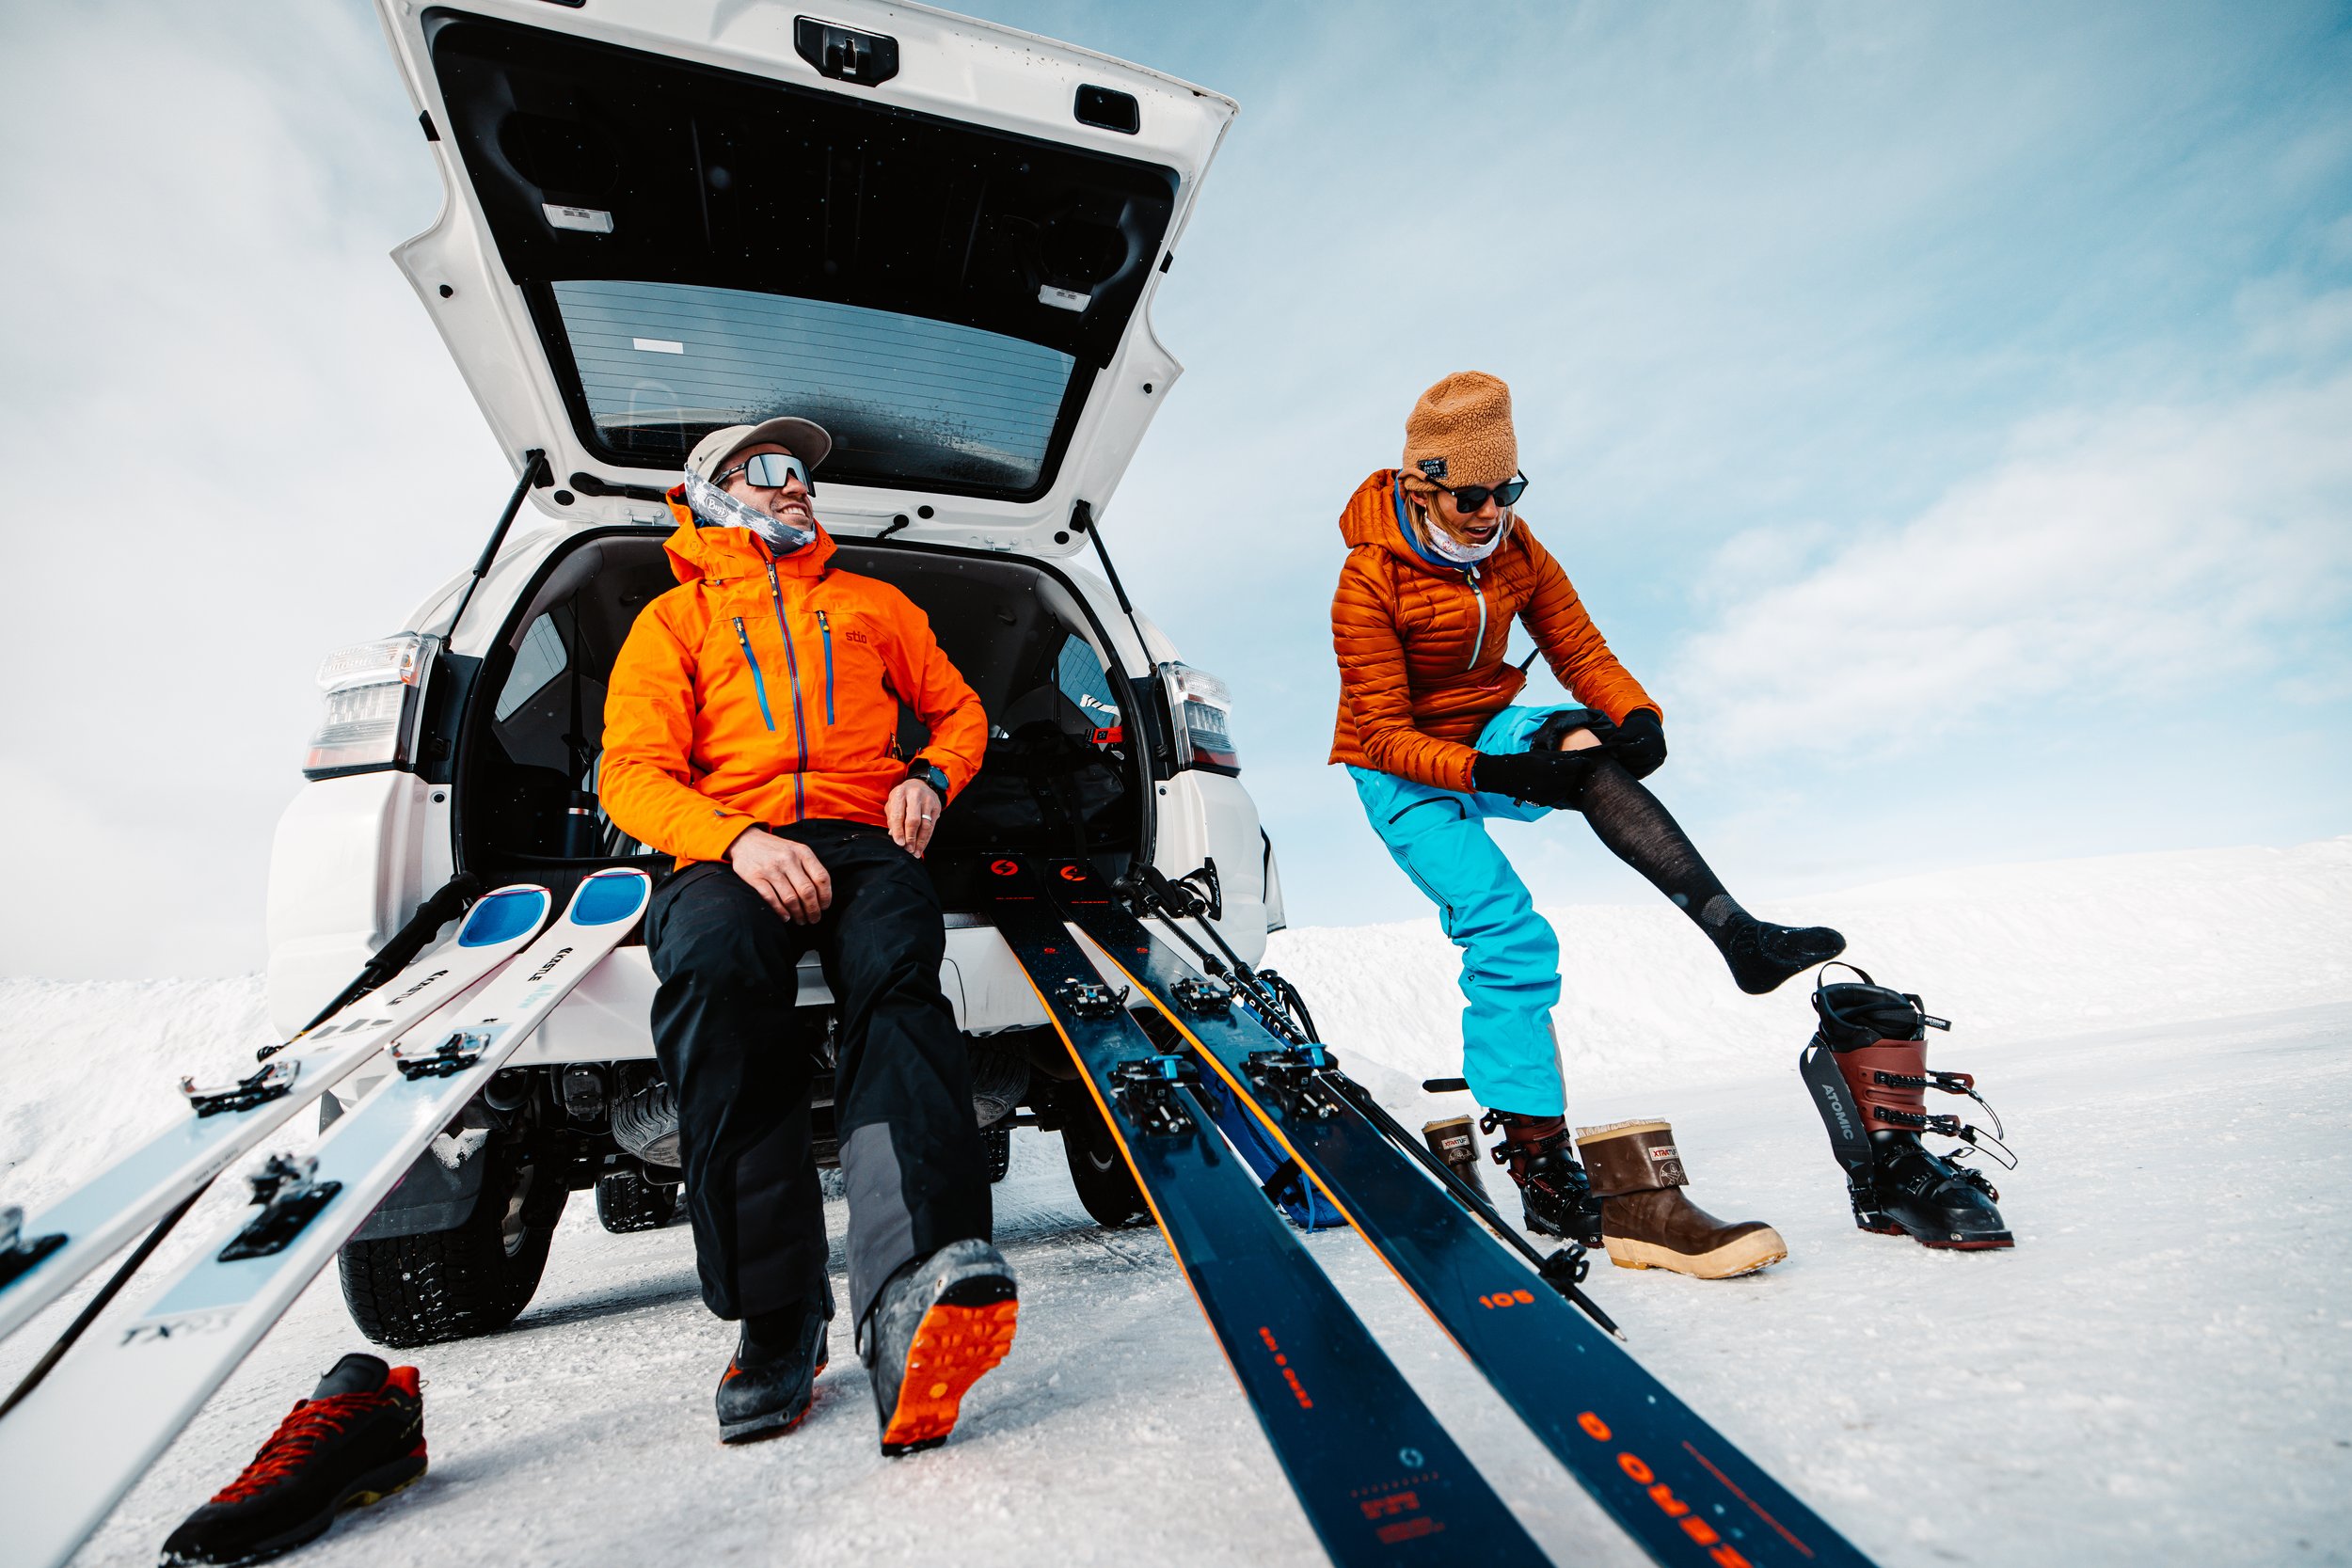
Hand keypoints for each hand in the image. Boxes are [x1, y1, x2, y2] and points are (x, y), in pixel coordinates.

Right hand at [726, 828, 832, 922]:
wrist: (746, 840)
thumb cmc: (775, 849)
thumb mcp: (795, 850)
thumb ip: (809, 867)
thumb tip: (822, 894)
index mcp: (802, 852)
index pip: (821, 877)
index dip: (826, 896)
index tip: (824, 907)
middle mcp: (788, 859)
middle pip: (807, 891)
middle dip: (813, 910)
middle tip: (814, 919)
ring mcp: (771, 868)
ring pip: (790, 898)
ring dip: (798, 913)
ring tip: (801, 920)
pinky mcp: (756, 877)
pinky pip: (772, 899)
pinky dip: (781, 911)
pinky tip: (786, 917)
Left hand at [887, 778, 944, 858]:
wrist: (920, 784)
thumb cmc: (903, 797)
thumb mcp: (893, 803)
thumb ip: (892, 819)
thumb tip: (894, 836)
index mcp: (900, 794)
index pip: (898, 815)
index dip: (898, 831)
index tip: (899, 844)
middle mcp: (915, 795)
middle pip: (914, 820)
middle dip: (911, 838)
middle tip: (908, 850)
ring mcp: (928, 801)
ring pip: (925, 825)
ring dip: (920, 841)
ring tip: (915, 852)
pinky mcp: (936, 807)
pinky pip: (932, 826)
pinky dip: (927, 839)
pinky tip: (921, 847)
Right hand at [1470, 748, 1603, 808]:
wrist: (1506, 776)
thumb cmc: (1524, 761)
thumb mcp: (1543, 754)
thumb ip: (1562, 756)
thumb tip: (1579, 755)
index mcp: (1550, 767)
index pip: (1575, 766)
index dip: (1584, 763)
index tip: (1590, 762)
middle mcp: (1549, 782)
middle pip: (1573, 778)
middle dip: (1577, 773)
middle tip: (1580, 768)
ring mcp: (1546, 793)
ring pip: (1567, 788)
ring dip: (1570, 782)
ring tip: (1570, 777)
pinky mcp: (1543, 801)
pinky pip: (1559, 796)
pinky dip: (1562, 790)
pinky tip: (1560, 785)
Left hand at [1606, 708, 1666, 779]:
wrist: (1651, 729)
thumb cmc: (1638, 727)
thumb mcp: (1630, 728)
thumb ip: (1620, 736)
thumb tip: (1608, 743)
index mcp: (1654, 741)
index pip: (1638, 750)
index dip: (1624, 751)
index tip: (1612, 751)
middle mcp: (1659, 752)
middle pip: (1638, 761)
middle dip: (1623, 760)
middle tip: (1612, 758)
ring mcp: (1658, 761)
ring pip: (1640, 770)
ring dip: (1626, 768)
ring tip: (1616, 762)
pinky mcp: (1655, 767)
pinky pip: (1642, 774)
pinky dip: (1632, 772)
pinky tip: (1623, 767)